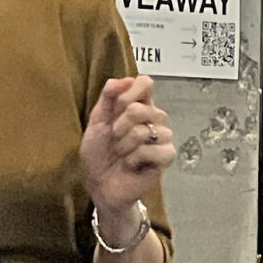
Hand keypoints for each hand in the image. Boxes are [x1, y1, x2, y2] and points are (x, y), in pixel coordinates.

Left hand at [80, 75, 173, 230]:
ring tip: (121, 155)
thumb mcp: (96, 123)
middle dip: (118, 126)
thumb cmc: (99, 154)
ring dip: (124, 145)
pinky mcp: (166, 157)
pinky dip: (135, 158)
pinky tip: (131, 165)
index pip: (145, 83)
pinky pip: (153, 150)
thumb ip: (108, 98)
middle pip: (140, 108)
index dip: (128, 93)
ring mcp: (162, 138)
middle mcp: (152, 119)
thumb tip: (124, 78)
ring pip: (145, 131)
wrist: (99, 184)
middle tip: (113, 139)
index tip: (115, 107)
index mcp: (137, 106)